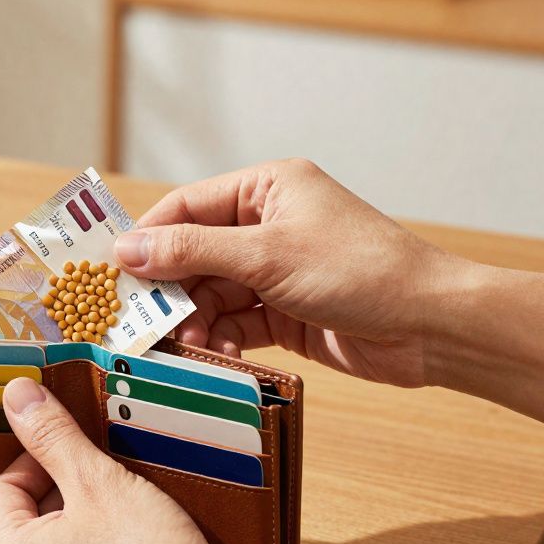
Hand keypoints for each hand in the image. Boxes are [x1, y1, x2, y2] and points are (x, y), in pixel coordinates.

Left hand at [0, 378, 334, 543]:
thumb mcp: (97, 481)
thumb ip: (51, 435)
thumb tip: (15, 396)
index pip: (3, 487)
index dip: (41, 458)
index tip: (78, 450)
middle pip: (26, 515)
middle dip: (63, 487)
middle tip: (105, 476)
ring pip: (52, 541)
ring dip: (82, 515)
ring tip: (122, 506)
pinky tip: (130, 537)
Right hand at [115, 158, 452, 387]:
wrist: (431, 326)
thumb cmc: (361, 271)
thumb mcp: (266, 255)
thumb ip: (192, 252)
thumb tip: (127, 249)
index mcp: (267, 189)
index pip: (186, 207)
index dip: (147, 238)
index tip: (112, 271)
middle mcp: (268, 224)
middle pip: (192, 255)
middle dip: (169, 291)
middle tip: (141, 323)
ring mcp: (276, 270)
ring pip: (210, 294)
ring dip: (194, 321)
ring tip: (187, 346)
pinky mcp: (285, 312)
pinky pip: (234, 322)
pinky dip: (220, 339)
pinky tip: (216, 354)